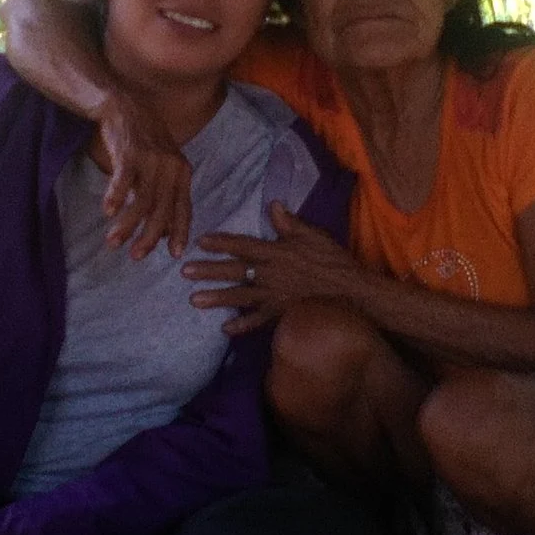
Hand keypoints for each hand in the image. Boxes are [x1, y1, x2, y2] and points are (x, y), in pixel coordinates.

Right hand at [96, 90, 194, 260]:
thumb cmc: (144, 141)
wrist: (126, 107)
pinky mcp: (130, 152)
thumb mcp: (162, 167)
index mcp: (182, 172)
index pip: (184, 208)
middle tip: (136, 256)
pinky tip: (108, 212)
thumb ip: (165, 196)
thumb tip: (166, 231)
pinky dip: (115, 197)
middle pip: (162, 210)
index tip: (175, 254)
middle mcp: (171, 167)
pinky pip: (123, 180)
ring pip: (141, 200)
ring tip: (113, 242)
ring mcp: (151, 160)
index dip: (180, 232)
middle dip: (149, 237)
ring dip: (127, 225)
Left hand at [185, 202, 370, 333]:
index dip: (221, 243)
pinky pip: (258, 321)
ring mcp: (274, 296)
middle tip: (185, 272)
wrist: (349, 290)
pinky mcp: (281, 313)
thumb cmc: (331, 259)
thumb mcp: (312, 234)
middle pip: (235, 271)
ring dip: (217, 298)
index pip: (243, 245)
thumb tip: (272, 204)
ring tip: (194, 300)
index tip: (201, 241)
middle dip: (209, 271)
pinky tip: (224, 329)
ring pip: (240, 297)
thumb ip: (289, 222)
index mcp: (276, 252)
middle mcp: (270, 274)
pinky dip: (242, 326)